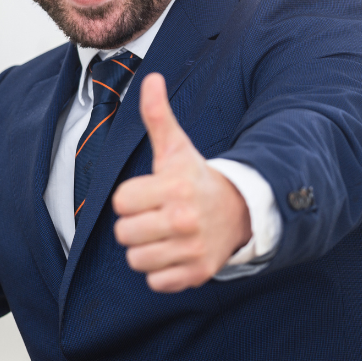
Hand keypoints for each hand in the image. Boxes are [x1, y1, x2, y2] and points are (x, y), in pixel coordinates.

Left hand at [112, 73, 251, 291]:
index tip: (149, 193)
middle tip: (156, 215)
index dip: (130, 197)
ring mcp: (192, 250)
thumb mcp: (176, 147)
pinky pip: (155, 282)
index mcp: (174, 188)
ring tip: (163, 235)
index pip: (121, 201)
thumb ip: (157, 115)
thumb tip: (151, 78)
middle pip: (123, 234)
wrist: (241, 211)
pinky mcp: (197, 274)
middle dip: (135, 225)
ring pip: (135, 260)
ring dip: (145, 250)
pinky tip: (174, 254)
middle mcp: (184, 220)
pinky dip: (161, 273)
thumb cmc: (195, 178)